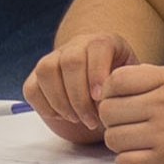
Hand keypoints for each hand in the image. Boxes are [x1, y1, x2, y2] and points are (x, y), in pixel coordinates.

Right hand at [23, 30, 134, 146]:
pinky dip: (44, 106)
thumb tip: (121, 101)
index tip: (99, 99)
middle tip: (90, 120)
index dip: (96, 74)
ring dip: (60, 101)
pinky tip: (61, 116)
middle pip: (70, 61)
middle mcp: (76, 45)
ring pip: (46, 71)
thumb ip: (128, 87)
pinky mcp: (38, 76)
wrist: (102, 82)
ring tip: (76, 119)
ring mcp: (54, 58)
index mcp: (103, 43)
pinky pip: (31, 87)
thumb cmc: (119, 85)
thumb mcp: (131, 82)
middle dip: (79, 96)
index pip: (96, 49)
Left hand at [90, 61, 163, 163]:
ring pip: (112, 137)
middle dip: (113, 119)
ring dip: (120, 142)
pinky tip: (143, 157)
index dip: (111, 92)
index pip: (117, 79)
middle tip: (128, 125)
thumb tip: (119, 80)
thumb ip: (157, 78)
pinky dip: (129, 162)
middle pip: (109, 109)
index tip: (120, 102)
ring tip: (137, 142)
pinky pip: (123, 162)